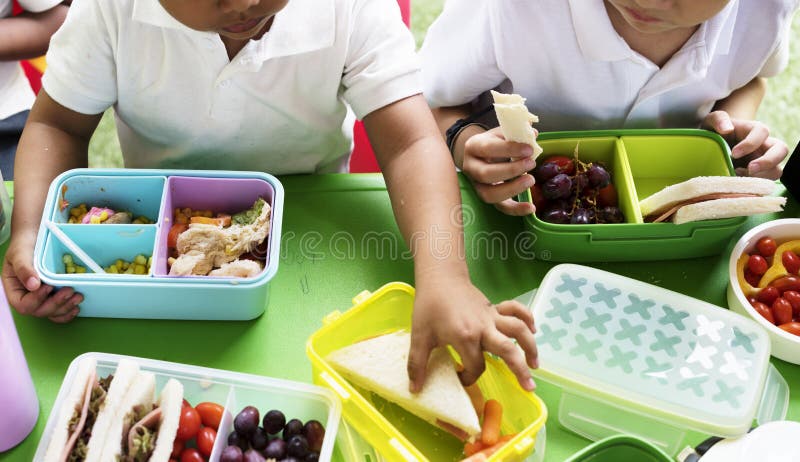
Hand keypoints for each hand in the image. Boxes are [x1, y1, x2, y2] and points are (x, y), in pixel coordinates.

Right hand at [2, 231, 81, 321]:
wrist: (36, 237)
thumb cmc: (25, 244)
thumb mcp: (20, 253)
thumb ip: (23, 268)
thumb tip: (33, 285)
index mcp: (15, 289)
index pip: (22, 305)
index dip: (36, 300)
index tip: (49, 287)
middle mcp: (27, 297)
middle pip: (39, 311)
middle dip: (55, 304)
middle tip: (70, 291)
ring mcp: (41, 298)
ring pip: (51, 313)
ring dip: (65, 308)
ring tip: (78, 297)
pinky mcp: (53, 296)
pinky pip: (59, 311)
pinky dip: (68, 311)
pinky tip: (76, 306)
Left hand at [407, 274, 537, 392]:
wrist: (440, 278)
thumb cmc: (429, 306)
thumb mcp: (419, 336)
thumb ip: (417, 364)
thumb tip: (415, 389)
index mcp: (465, 336)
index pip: (476, 366)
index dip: (469, 377)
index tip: (461, 378)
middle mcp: (483, 327)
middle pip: (508, 350)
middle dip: (520, 370)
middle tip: (529, 388)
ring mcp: (491, 317)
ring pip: (518, 330)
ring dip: (530, 347)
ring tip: (535, 365)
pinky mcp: (495, 308)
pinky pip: (516, 311)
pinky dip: (527, 318)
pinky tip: (534, 330)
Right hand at [462, 127, 537, 215]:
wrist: (482, 154)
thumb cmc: (494, 142)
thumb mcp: (501, 133)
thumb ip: (516, 132)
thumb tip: (533, 134)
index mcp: (473, 147)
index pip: (488, 148)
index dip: (509, 149)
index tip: (529, 149)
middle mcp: (471, 168)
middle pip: (485, 174)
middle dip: (511, 170)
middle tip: (531, 163)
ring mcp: (477, 185)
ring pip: (489, 194)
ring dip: (512, 189)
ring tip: (531, 180)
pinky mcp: (487, 196)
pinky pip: (500, 207)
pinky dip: (516, 209)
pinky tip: (531, 208)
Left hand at [703, 111, 787, 178]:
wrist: (713, 145)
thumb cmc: (715, 131)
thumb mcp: (712, 121)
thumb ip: (718, 119)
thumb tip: (727, 129)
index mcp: (754, 130)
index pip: (762, 132)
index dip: (751, 143)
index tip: (734, 153)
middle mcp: (764, 145)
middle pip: (781, 150)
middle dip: (768, 161)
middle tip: (750, 169)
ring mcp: (763, 161)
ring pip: (776, 170)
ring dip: (761, 176)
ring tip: (739, 178)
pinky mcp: (758, 175)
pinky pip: (764, 183)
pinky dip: (754, 186)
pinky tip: (738, 185)